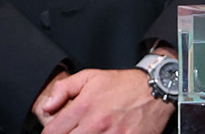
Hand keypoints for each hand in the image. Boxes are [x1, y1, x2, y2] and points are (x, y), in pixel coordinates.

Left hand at [37, 69, 173, 133]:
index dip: (51, 132)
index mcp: (83, 107)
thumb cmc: (125, 85)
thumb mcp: (91, 76)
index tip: (56, 131)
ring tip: (91, 132)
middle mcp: (95, 124)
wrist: (158, 89)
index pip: (52, 131)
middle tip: (76, 129)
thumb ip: (64, 88)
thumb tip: (47, 106)